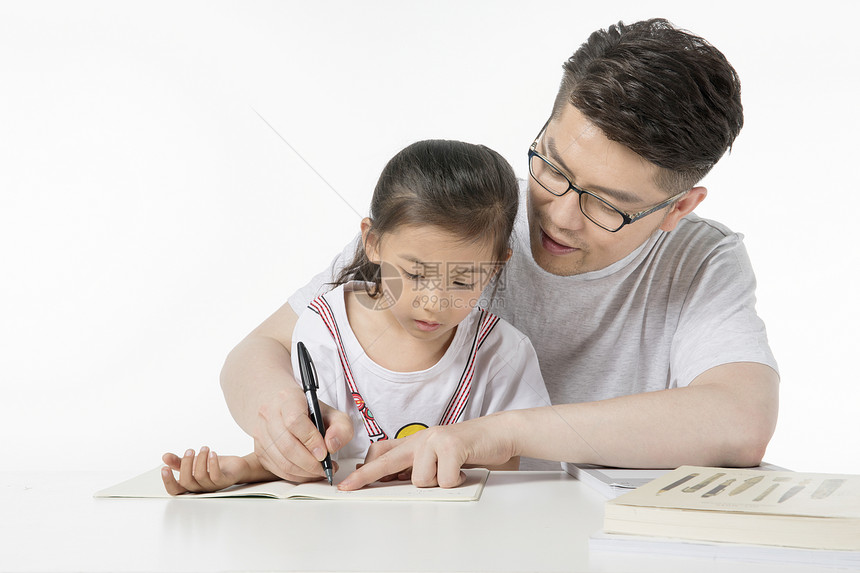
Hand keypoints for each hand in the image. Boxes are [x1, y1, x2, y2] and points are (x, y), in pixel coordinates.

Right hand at [161, 447, 251, 494]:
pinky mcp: (224, 482)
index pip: (175, 490)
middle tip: (190, 450)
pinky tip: (212, 453)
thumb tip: (165, 457)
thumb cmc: (214, 467)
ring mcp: (212, 487)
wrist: (236, 467)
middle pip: (187, 482)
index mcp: (191, 486)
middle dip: (186, 464)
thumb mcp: (194, 462)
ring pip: (200, 476)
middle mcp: (200, 489)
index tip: (164, 467)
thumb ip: (180, 462)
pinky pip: (216, 476)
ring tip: (205, 448)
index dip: (168, 481)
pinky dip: (212, 463)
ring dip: (201, 459)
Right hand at [253, 388, 352, 481]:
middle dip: (310, 463)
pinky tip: (309, 473)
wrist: (285, 408)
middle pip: (287, 445)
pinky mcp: (259, 450)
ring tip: (320, 471)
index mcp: (287, 398)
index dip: (311, 440)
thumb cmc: (310, 411)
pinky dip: (296, 476)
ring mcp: (260, 432)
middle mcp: (269, 413)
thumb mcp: (333, 413)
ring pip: (282, 461)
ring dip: (305, 472)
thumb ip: (341, 428)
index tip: (324, 452)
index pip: (294, 421)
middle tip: (326, 468)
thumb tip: (331, 446)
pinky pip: (277, 469)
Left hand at [337, 415, 516, 490]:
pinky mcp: (451, 446)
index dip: (365, 470)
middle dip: (366, 476)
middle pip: (387, 462)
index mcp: (417, 441)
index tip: (348, 483)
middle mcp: (422, 438)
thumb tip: (396, 480)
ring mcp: (435, 440)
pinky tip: (464, 469)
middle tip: (348, 487)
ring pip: (420, 479)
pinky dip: (455, 481)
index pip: (384, 454)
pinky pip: (444, 480)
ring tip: (453, 470)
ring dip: (438, 481)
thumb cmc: (471, 447)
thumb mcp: (439, 454)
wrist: (500, 432)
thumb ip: (418, 464)